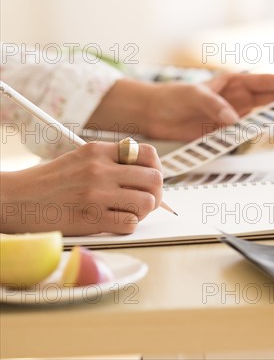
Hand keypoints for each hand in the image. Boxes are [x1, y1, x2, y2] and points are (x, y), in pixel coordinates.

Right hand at [0, 142, 162, 235]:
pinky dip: (126, 226)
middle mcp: (100, 169)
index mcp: (98, 151)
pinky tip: (113, 222)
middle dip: (154, 193)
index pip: (147, 153)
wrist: (14, 200)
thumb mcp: (79, 158)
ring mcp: (97, 194)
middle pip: (155, 179)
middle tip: (142, 200)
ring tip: (127, 212)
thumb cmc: (48, 183)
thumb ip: (110, 161)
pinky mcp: (91, 219)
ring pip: (148, 203)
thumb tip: (145, 173)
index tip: (147, 179)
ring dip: (142, 211)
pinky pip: (130, 224)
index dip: (154, 168)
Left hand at [145, 73, 273, 140]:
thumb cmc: (173, 97)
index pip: (266, 82)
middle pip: (271, 100)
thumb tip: (233, 121)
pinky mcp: (225, 133)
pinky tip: (270, 134)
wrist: (155, 115)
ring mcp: (234, 117)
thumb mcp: (193, 96)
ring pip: (262, 117)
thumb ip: (214, 106)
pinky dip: (257, 135)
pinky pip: (246, 134)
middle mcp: (238, 99)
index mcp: (233, 83)